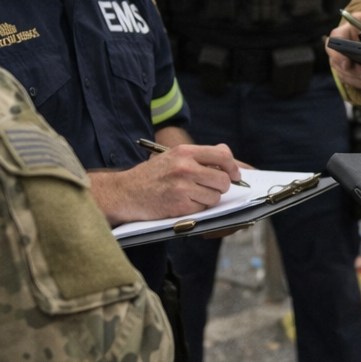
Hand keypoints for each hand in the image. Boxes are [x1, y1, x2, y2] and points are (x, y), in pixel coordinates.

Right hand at [90, 143, 242, 223]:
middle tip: (211, 189)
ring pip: (215, 197)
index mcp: (184, 152)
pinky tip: (183, 204)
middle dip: (221, 187)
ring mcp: (182, 187)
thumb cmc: (151, 175)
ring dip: (208, 200)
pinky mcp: (179, 205)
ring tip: (191, 196)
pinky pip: (203, 209)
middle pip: (222, 180)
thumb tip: (226, 153)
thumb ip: (199, 155)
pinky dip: (197, 209)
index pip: (222, 155)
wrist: (126, 193)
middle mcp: (184, 167)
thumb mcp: (173, 156)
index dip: (233, 167)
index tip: (235, 175)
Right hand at [325, 11, 360, 90]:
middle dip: (350, 70)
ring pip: (342, 71)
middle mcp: (345, 42)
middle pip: (336, 59)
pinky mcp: (352, 68)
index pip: (336, 37)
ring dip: (355, 78)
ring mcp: (347, 56)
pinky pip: (350, 79)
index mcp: (352, 26)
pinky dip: (359, 83)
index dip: (337, 52)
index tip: (346, 63)